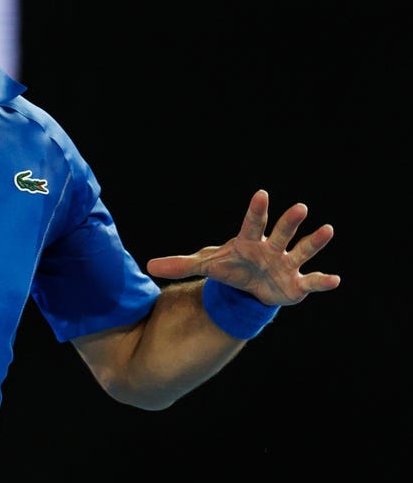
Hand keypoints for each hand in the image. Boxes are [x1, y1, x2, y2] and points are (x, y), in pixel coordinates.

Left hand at [146, 189, 340, 305]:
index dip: (256, 210)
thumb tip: (148, 266)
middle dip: (289, 221)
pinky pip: (311, 281)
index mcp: (248, 241)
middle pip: (280, 232)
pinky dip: (322, 281)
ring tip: (327, 229)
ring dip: (314, 241)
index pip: (251, 222)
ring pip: (301, 250)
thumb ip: (180, 265)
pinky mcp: (296, 283)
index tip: (261, 193)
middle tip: (300, 206)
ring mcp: (286, 264)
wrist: (249, 289)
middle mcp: (271, 248)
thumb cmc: (230, 269)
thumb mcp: (206, 266)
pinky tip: (335, 280)